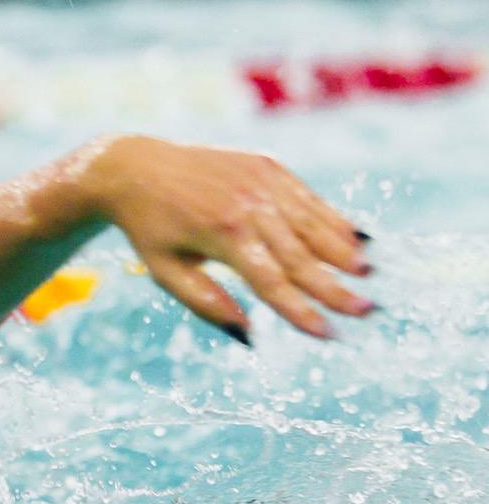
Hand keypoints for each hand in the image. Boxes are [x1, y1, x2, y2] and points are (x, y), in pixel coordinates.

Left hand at [79, 135, 372, 340]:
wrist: (136, 167)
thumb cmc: (150, 230)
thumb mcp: (166, 272)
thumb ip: (208, 303)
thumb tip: (251, 337)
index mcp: (221, 233)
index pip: (271, 281)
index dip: (300, 311)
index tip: (328, 334)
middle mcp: (247, 203)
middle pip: (301, 255)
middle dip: (335, 287)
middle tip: (368, 311)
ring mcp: (260, 180)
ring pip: (312, 223)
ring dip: (343, 250)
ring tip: (367, 276)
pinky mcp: (267, 166)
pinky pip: (307, 198)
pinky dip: (333, 219)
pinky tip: (357, 239)